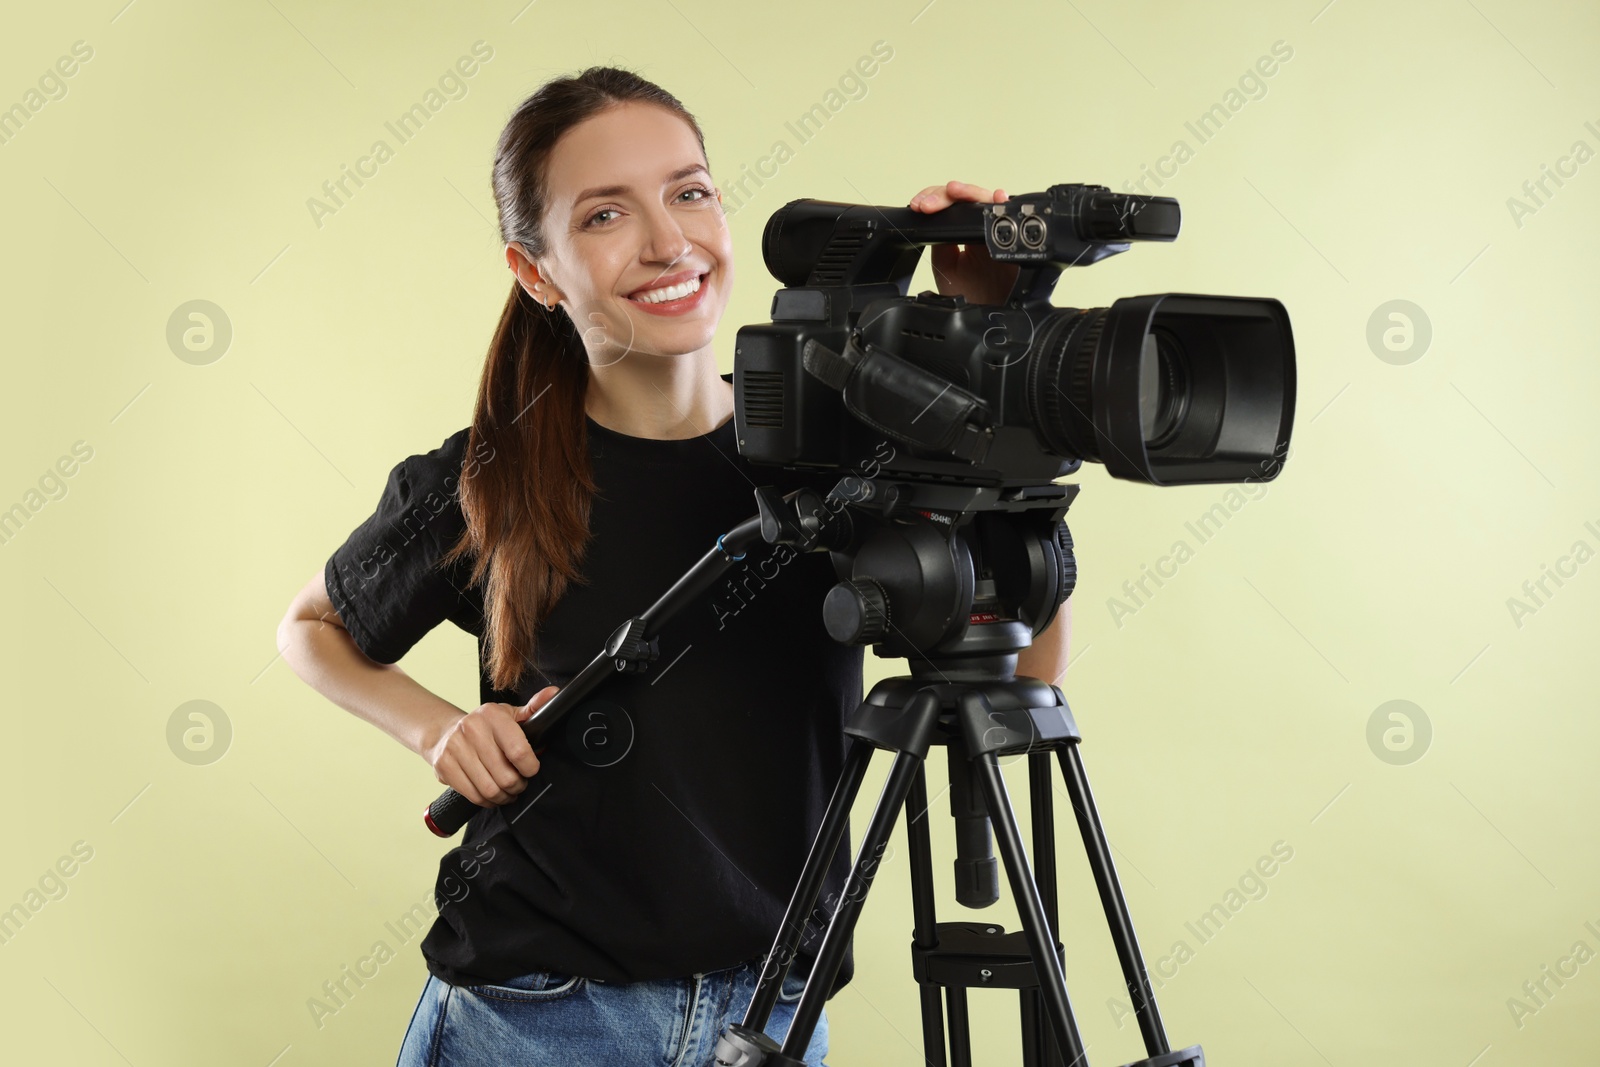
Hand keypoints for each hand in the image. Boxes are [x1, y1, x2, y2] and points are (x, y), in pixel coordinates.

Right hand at [427, 685, 557, 805]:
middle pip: (505, 775)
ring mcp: (455, 748)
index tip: (531, 770)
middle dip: (518, 785)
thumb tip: (554, 694)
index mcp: (492, 715)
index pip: (518, 751)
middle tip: (520, 784)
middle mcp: (471, 729)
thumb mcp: (509, 714)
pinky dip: (487, 801)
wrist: (445, 731)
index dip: (530, 767)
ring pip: (489, 789)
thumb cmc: (485, 726)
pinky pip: (472, 795)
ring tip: (509, 792)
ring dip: (504, 797)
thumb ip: (534, 708)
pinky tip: (493, 796)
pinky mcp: (444, 766)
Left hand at [908, 180, 1021, 304]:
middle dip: (944, 195)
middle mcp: (978, 228)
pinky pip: (1008, 215)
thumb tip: (936, 215)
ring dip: (968, 193)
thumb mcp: (944, 266)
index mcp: (961, 234)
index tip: (919, 207)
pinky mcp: (1010, 236)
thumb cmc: (968, 295)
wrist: (985, 313)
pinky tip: (995, 197)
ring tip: (954, 191)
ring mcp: (994, 230)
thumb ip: (940, 240)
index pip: (948, 206)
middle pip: (964, 197)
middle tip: (928, 204)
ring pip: (983, 199)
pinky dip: (1001, 204)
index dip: (934, 200)